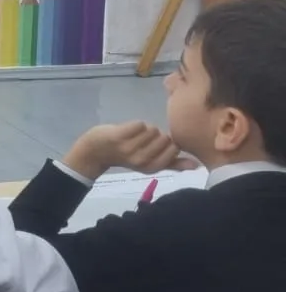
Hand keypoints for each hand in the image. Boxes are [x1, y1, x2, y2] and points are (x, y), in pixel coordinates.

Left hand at [62, 122, 199, 178]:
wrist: (96, 151)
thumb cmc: (126, 155)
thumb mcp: (150, 162)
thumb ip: (174, 163)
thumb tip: (197, 165)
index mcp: (151, 168)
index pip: (174, 149)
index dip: (167, 142)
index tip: (155, 145)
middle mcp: (141, 160)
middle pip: (164, 137)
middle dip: (156, 135)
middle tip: (141, 141)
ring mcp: (129, 148)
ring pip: (153, 129)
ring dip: (145, 129)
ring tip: (133, 136)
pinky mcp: (119, 136)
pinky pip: (140, 123)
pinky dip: (135, 124)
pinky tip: (126, 131)